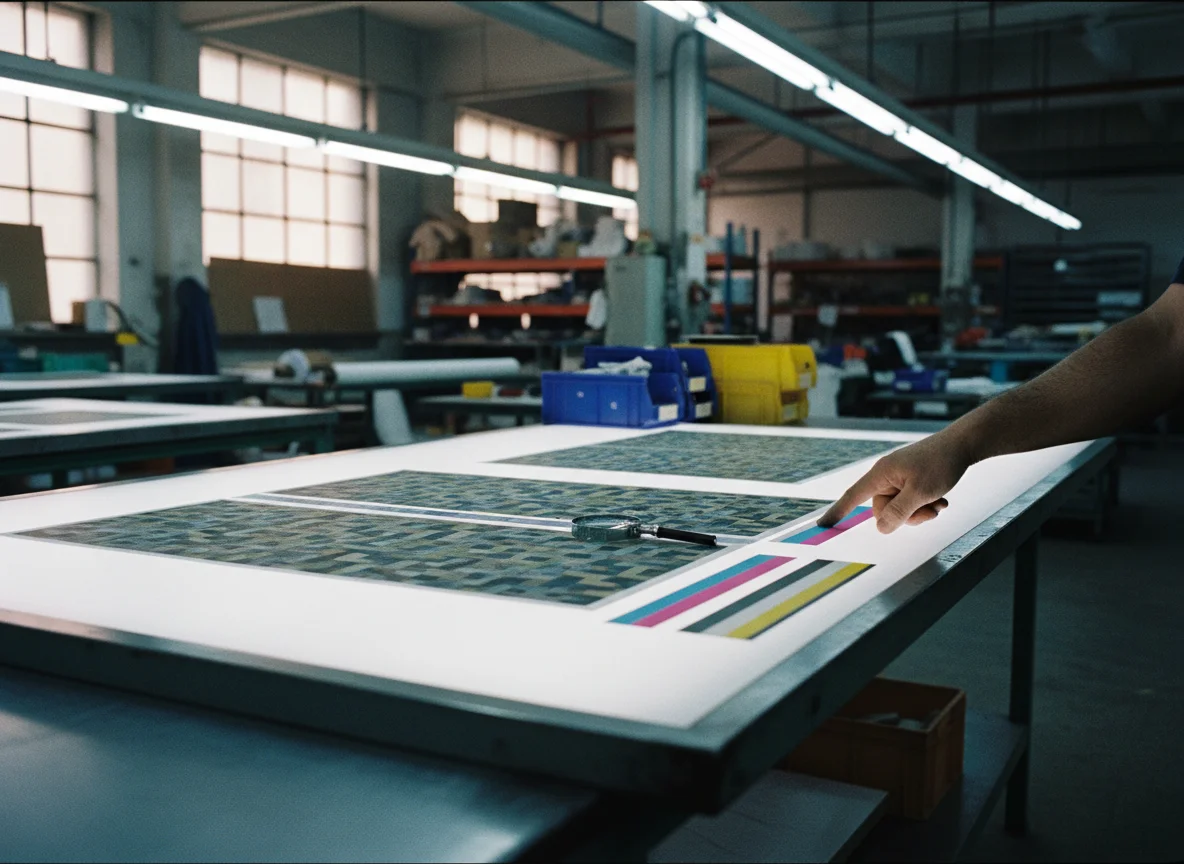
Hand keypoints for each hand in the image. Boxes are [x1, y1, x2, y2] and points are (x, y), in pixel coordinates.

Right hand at [818, 432, 973, 533]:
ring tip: (938, 503)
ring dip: (920, 510)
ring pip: (900, 506)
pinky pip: (910, 499)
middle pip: (883, 508)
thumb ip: (899, 512)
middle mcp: (887, 475)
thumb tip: (881, 528)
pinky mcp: (911, 478)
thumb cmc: (941, 463)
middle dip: (906, 515)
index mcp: (882, 474)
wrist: (963, 444)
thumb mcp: (920, 493)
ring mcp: (899, 476)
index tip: (823, 525)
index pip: (853, 495)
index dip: (838, 511)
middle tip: (929, 511)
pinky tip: (940, 499)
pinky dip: (925, 503)